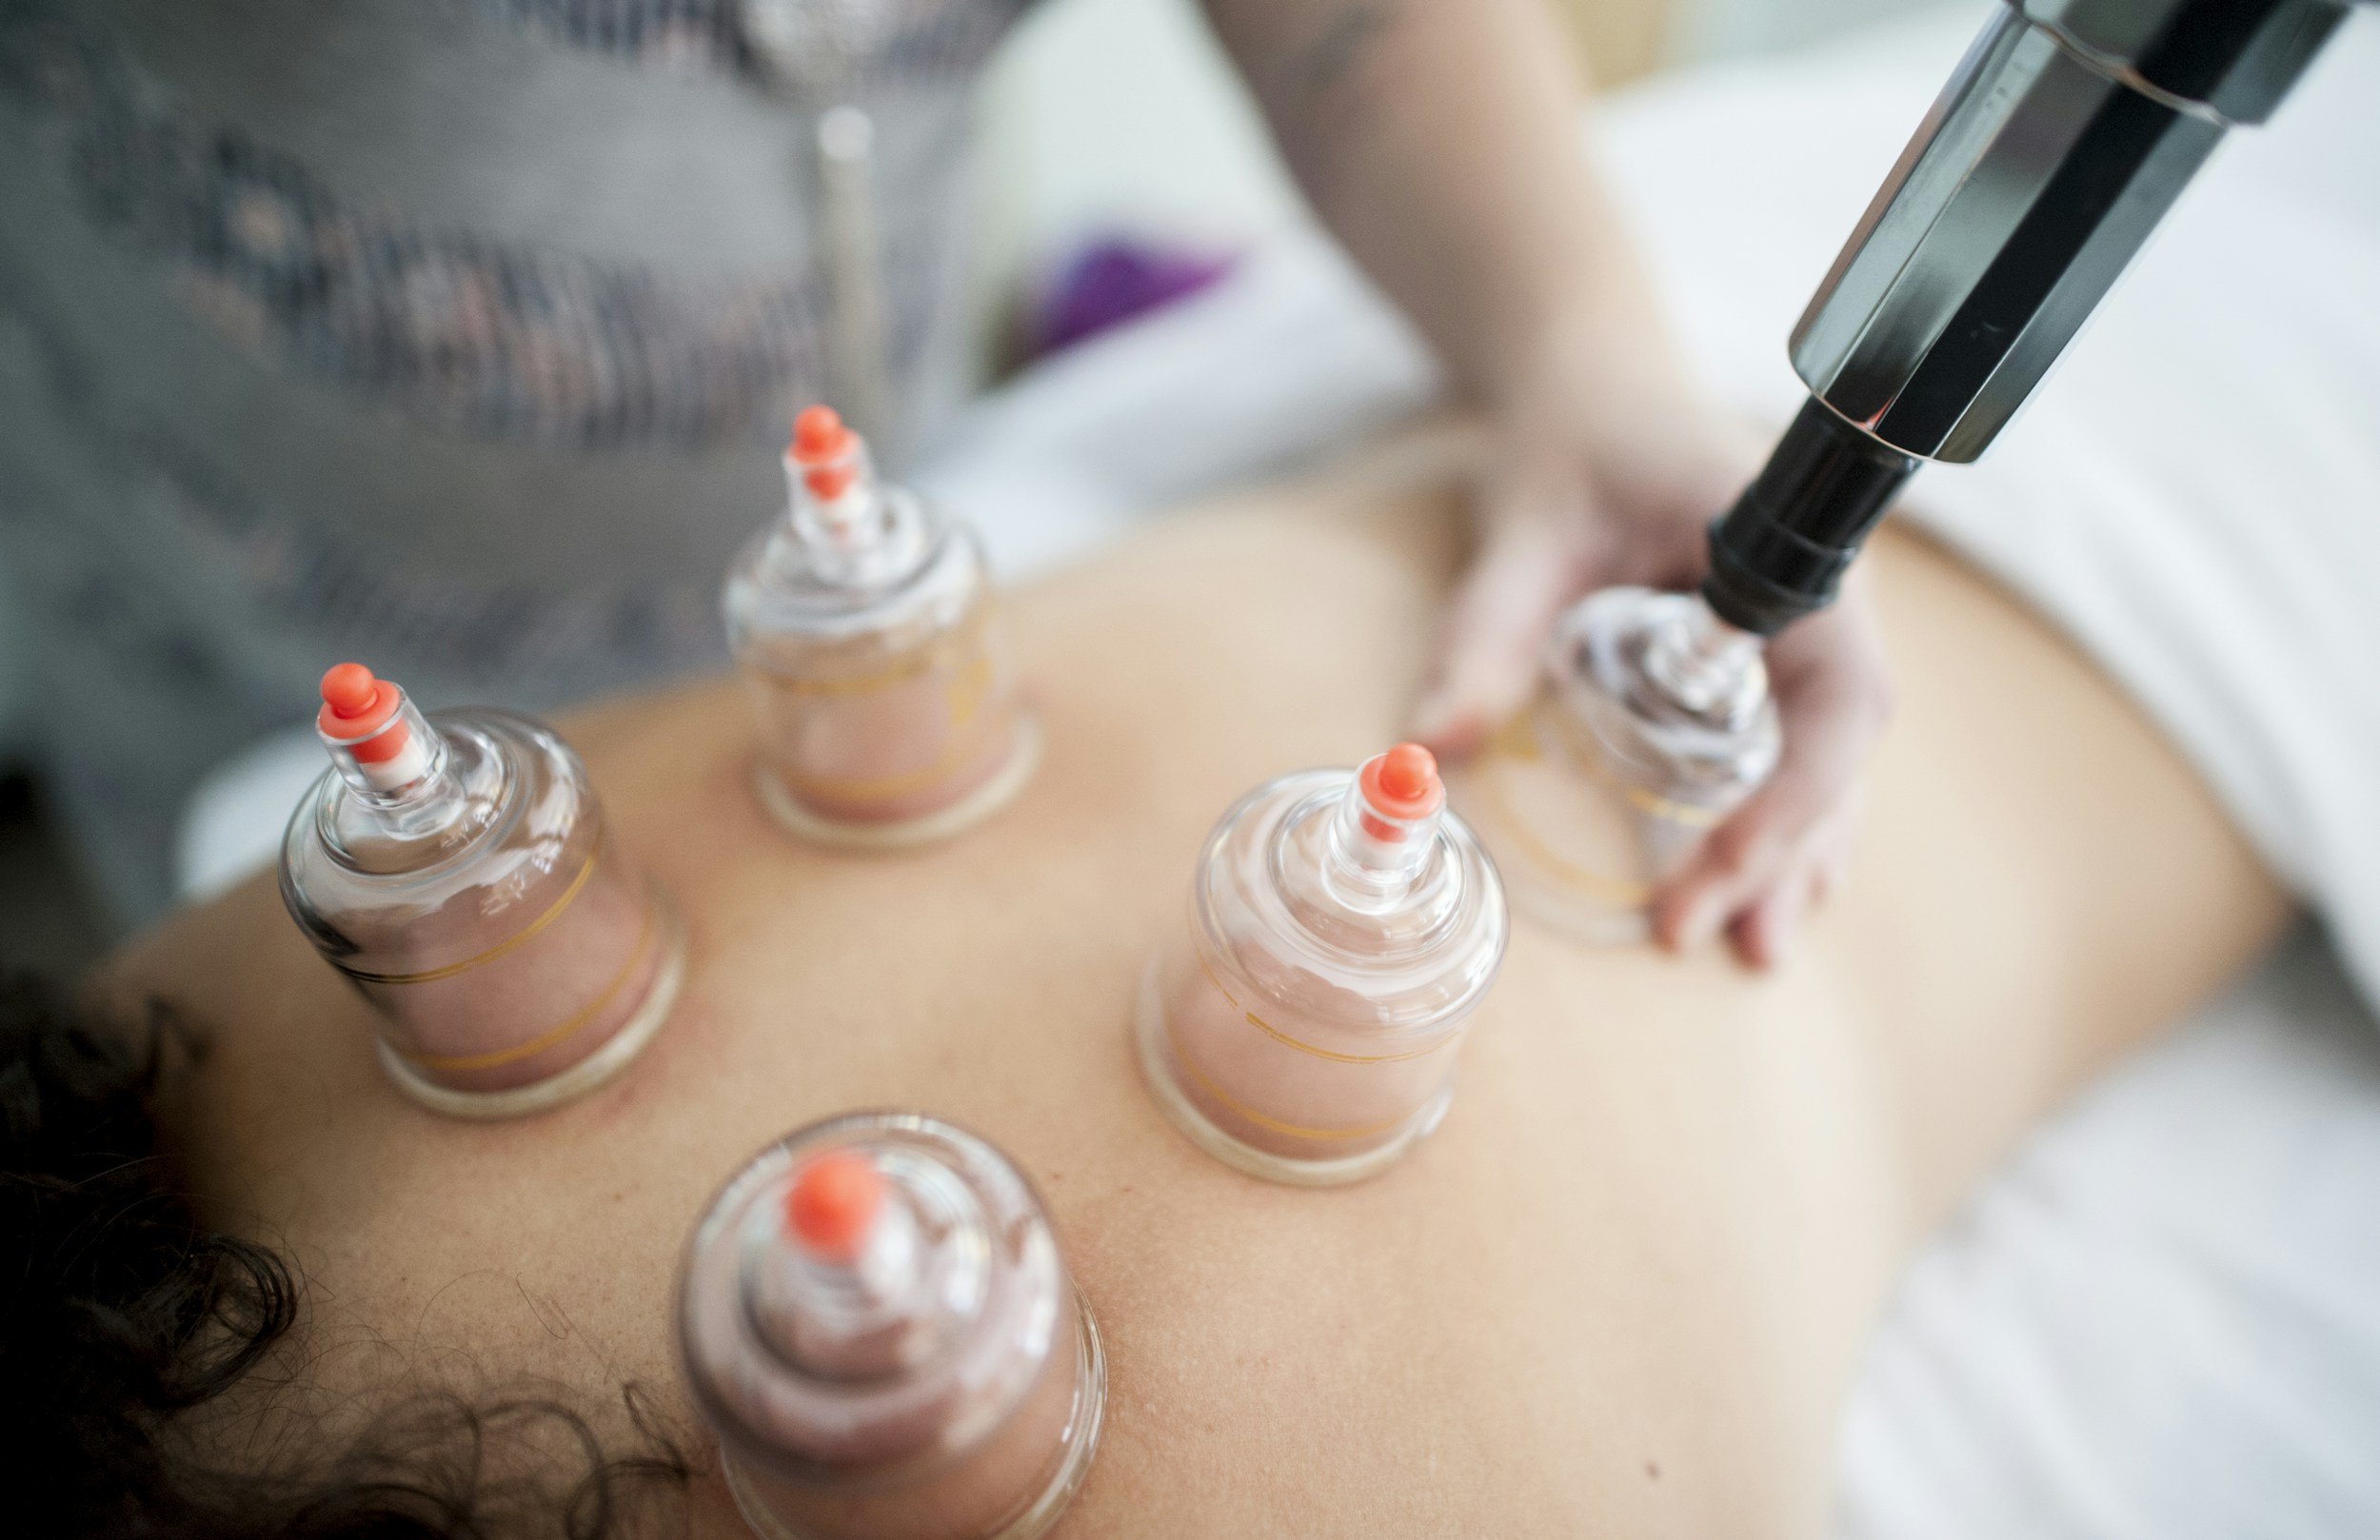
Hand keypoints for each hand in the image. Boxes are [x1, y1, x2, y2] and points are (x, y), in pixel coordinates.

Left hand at [1409, 350, 1891, 967]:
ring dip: (1794, 853)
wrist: (1596, 384)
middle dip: (1783, 851)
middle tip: (1718, 943)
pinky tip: (1757, 887)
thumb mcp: (1522, 531)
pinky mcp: (1774, 653)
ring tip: (1755, 949)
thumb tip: (1423, 752)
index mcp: (1788, 549)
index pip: (1839, 695)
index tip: (1722, 869)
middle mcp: (1822, 596)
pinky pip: (1799, 746)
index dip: (1797, 794)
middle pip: (1836, 747)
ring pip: (1829, 758)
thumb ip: (1483, 633)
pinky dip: (1780, 817)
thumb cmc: (1572, 442)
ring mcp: (1808, 628)